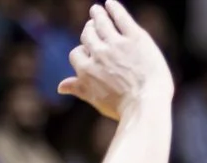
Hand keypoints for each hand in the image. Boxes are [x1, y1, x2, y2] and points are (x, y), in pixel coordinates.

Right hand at [57, 1, 171, 120]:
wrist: (146, 105)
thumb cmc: (122, 108)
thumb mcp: (96, 100)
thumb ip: (79, 89)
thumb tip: (60, 87)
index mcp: (86, 70)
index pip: (77, 54)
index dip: (81, 52)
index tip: (87, 50)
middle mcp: (99, 54)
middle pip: (88, 35)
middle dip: (89, 29)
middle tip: (92, 24)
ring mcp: (117, 44)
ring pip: (102, 23)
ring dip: (98, 14)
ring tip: (97, 9)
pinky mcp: (135, 37)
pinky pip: (121, 17)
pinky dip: (114, 9)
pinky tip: (111, 4)